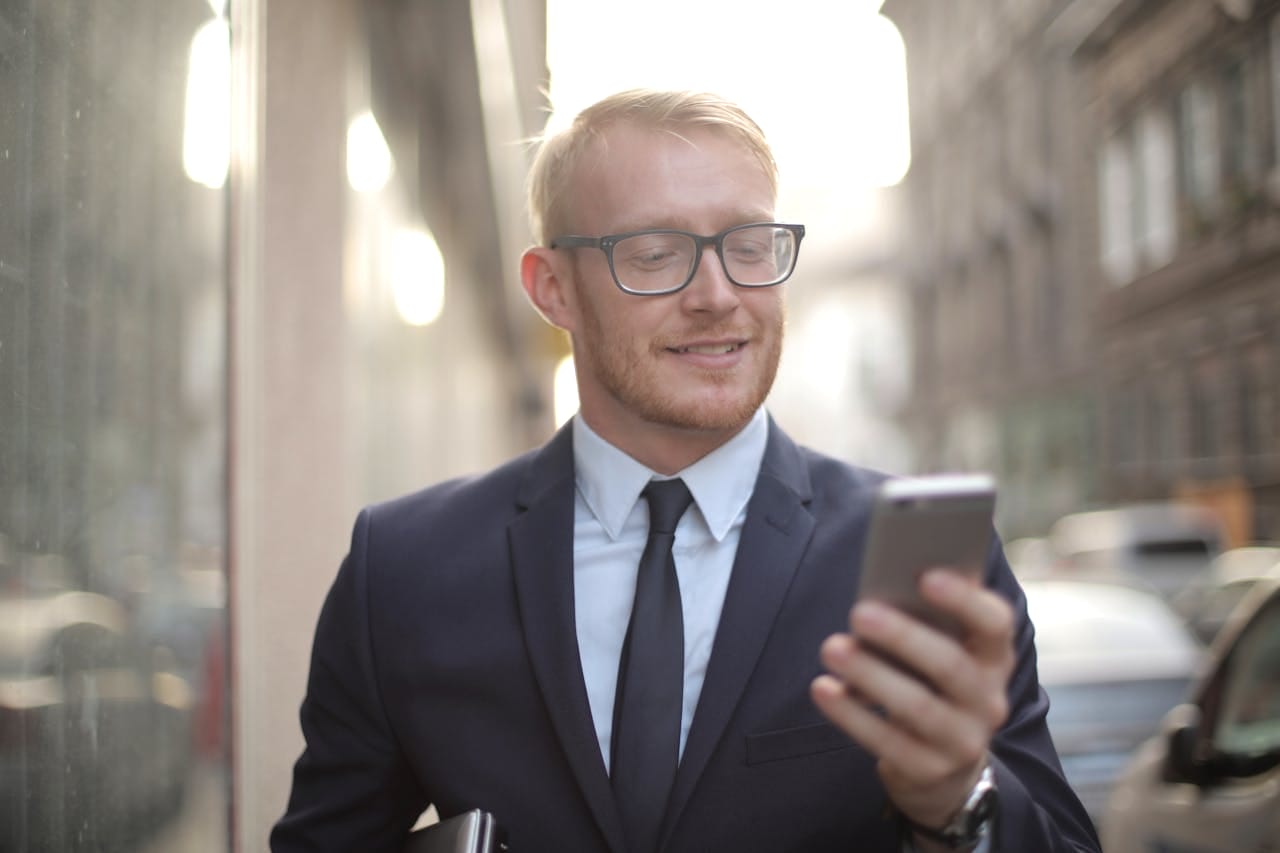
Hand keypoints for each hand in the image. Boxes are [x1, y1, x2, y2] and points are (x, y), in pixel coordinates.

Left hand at [810, 569, 1014, 831]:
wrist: (945, 766)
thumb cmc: (930, 683)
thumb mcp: (939, 651)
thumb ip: (923, 620)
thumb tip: (878, 590)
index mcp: (993, 657)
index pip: (995, 623)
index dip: (964, 599)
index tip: (925, 576)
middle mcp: (988, 700)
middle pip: (950, 665)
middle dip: (903, 637)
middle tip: (859, 612)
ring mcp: (962, 741)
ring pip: (917, 707)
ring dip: (870, 674)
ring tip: (832, 647)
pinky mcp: (928, 770)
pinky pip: (886, 742)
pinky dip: (850, 713)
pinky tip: (823, 688)